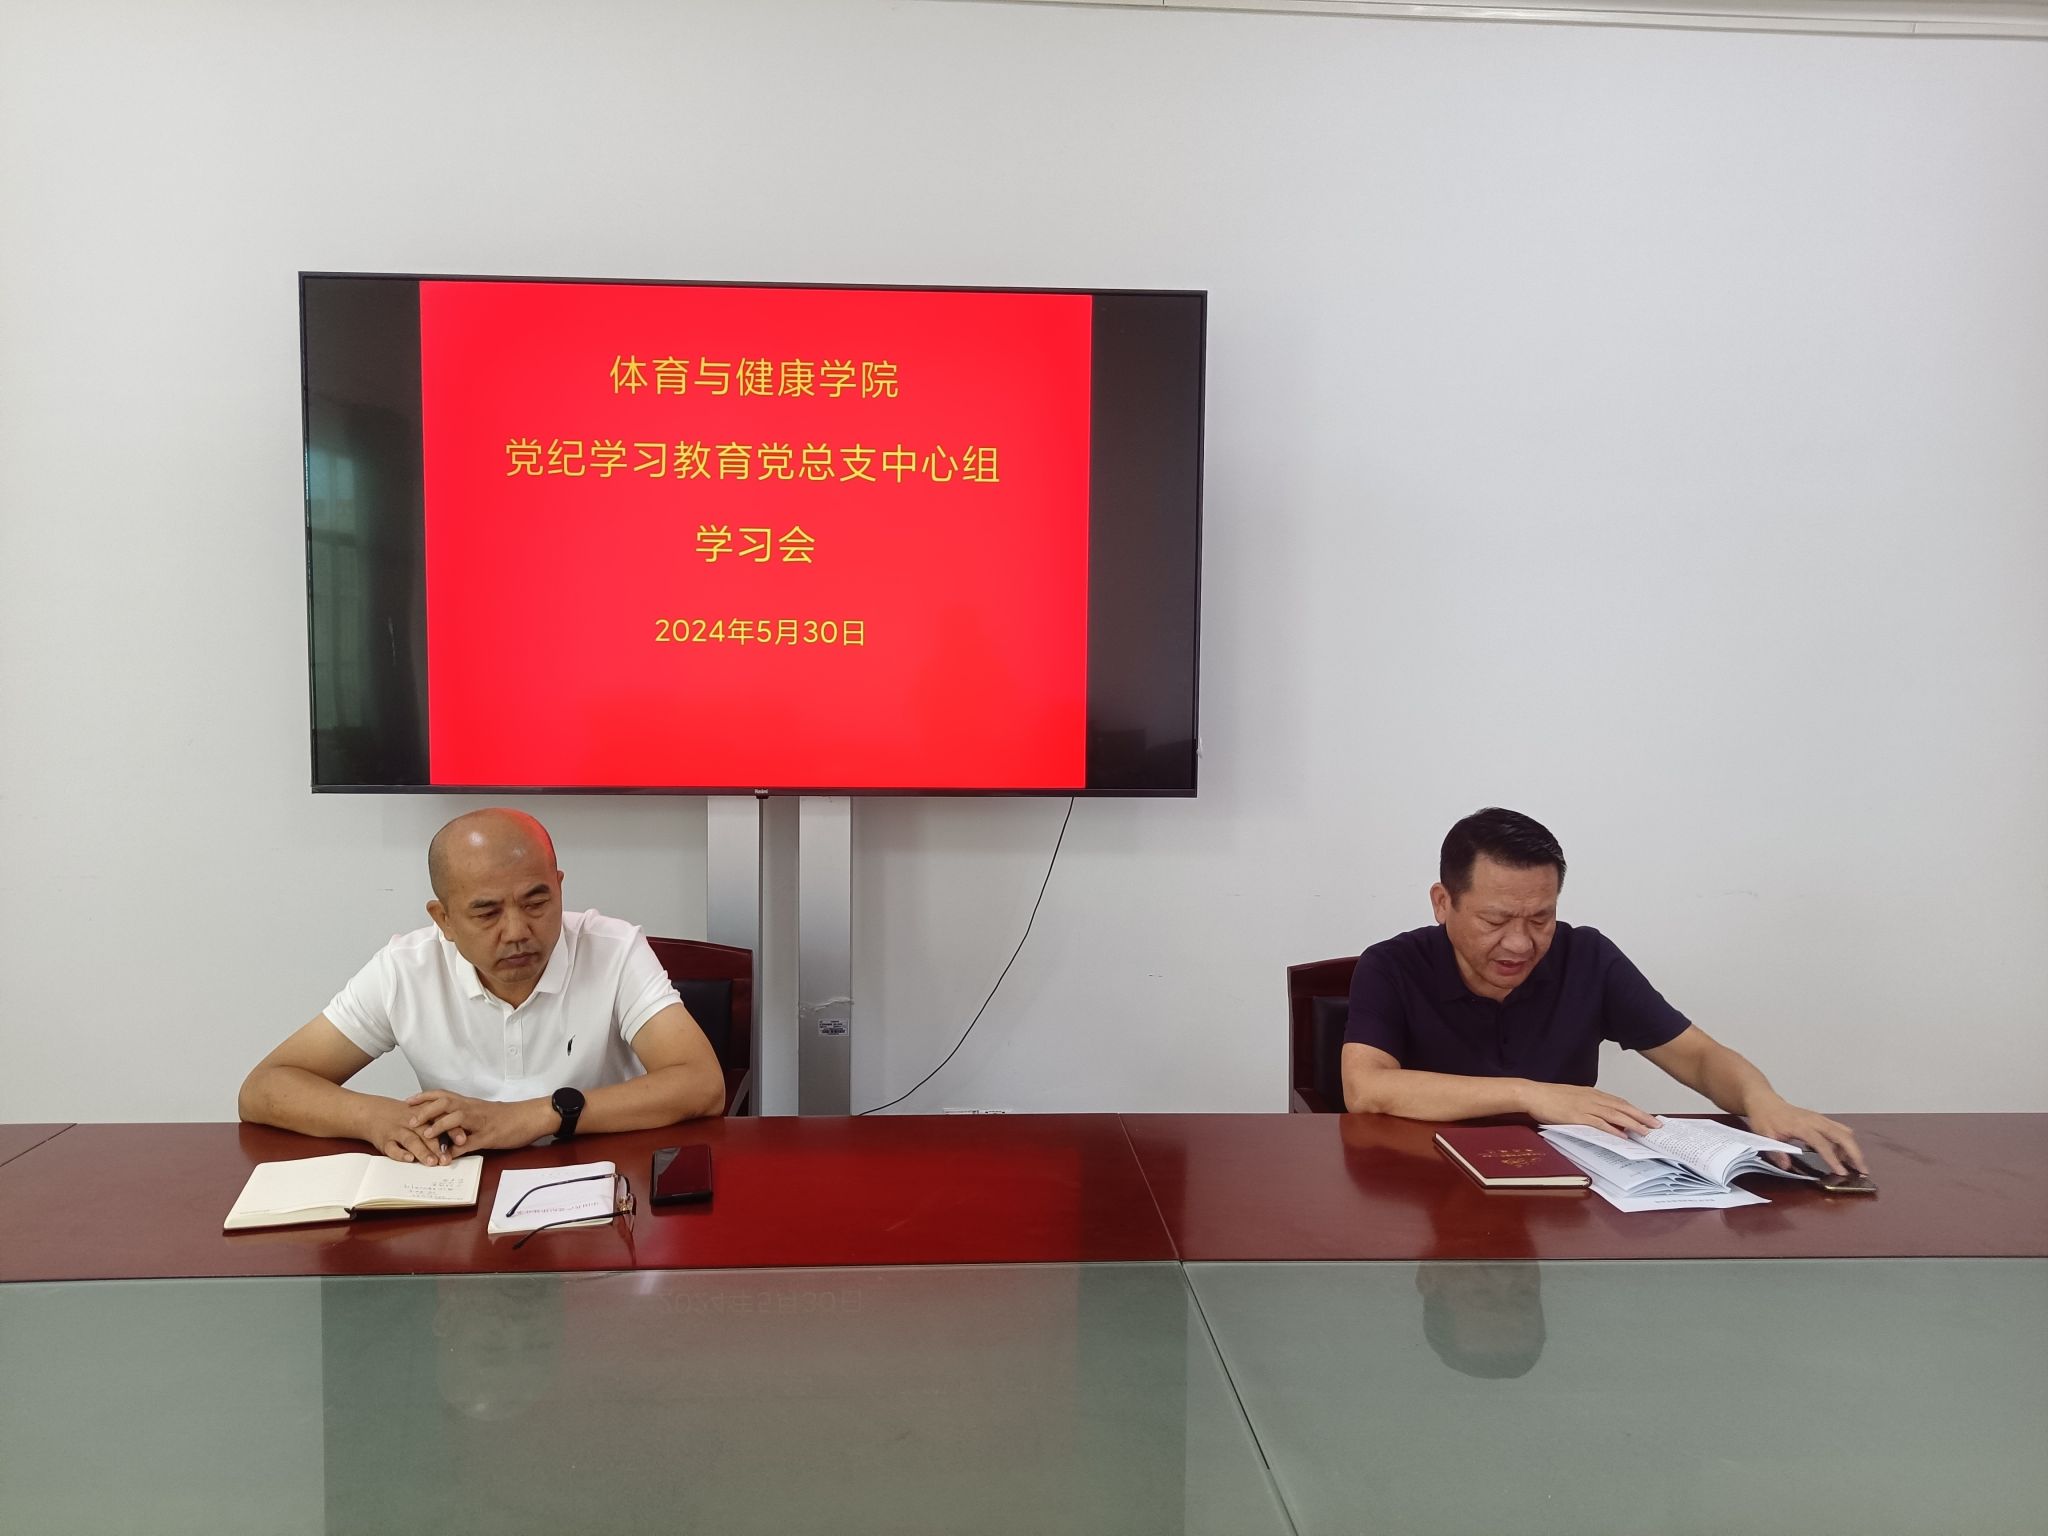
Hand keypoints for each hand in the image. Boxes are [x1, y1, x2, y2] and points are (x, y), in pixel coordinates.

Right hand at [357, 1096, 454, 1164]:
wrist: (372, 1112)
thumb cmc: (403, 1115)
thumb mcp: (422, 1114)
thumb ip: (439, 1123)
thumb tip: (462, 1139)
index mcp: (423, 1113)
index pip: (440, 1120)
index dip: (452, 1129)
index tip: (463, 1140)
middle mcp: (411, 1121)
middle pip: (427, 1132)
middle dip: (438, 1146)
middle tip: (448, 1159)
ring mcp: (397, 1130)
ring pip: (411, 1140)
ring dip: (422, 1151)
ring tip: (432, 1162)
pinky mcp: (384, 1140)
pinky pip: (392, 1148)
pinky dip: (400, 1153)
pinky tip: (409, 1159)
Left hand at [404, 1091, 552, 1153]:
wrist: (530, 1117)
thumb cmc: (507, 1116)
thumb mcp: (482, 1114)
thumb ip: (463, 1120)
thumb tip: (445, 1129)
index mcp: (470, 1103)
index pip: (443, 1095)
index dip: (424, 1097)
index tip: (408, 1101)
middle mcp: (473, 1109)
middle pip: (446, 1103)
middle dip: (426, 1110)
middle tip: (411, 1120)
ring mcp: (481, 1122)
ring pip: (457, 1118)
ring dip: (440, 1125)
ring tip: (426, 1135)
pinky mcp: (489, 1136)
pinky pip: (471, 1142)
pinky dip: (457, 1149)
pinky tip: (446, 1157)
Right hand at [1521, 1082, 1659, 1135]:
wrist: (1533, 1094)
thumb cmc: (1550, 1097)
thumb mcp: (1573, 1098)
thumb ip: (1588, 1106)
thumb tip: (1602, 1117)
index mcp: (1592, 1094)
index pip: (1619, 1101)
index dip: (1636, 1110)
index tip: (1648, 1117)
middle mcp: (1592, 1098)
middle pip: (1623, 1107)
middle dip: (1641, 1116)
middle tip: (1656, 1125)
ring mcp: (1586, 1106)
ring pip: (1615, 1114)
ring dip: (1633, 1123)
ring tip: (1646, 1131)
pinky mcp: (1577, 1115)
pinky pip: (1599, 1123)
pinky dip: (1612, 1128)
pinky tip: (1622, 1134)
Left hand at [1744, 1094, 1864, 1175]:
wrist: (1764, 1101)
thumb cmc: (1764, 1118)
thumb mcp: (1764, 1135)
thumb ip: (1775, 1151)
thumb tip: (1786, 1166)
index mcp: (1800, 1125)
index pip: (1821, 1143)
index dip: (1832, 1158)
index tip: (1842, 1172)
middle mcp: (1814, 1120)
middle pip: (1841, 1135)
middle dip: (1854, 1153)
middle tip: (1863, 1170)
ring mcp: (1819, 1118)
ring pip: (1844, 1131)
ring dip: (1853, 1148)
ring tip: (1857, 1166)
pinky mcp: (1821, 1119)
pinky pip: (1839, 1130)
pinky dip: (1846, 1142)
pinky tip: (1843, 1156)